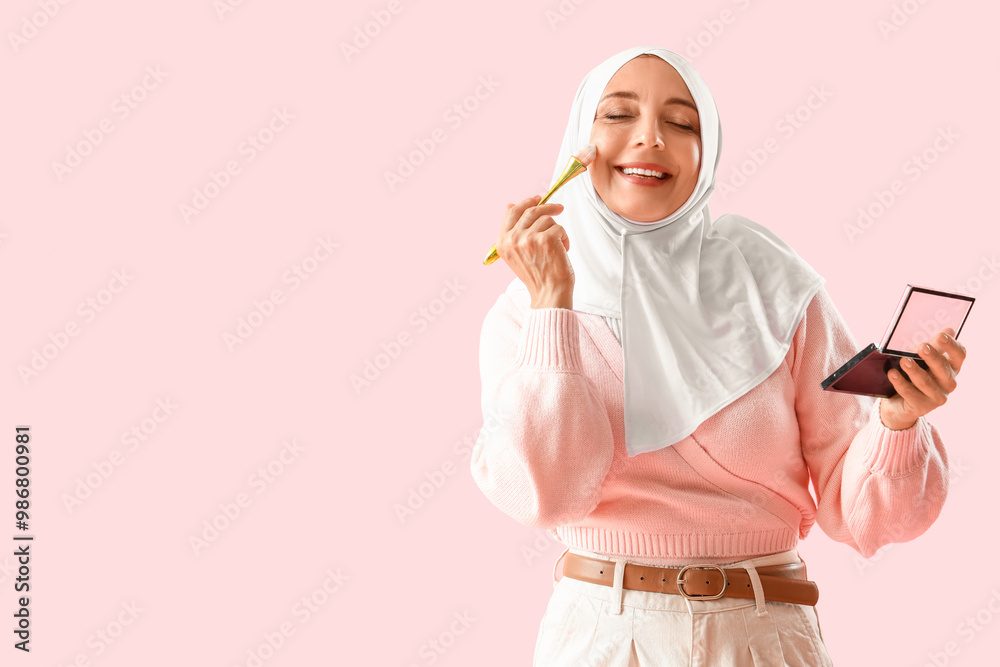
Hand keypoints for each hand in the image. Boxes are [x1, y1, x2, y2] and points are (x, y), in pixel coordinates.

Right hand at [494, 194, 574, 308]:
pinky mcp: (545, 239)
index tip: (538, 199)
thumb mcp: (516, 252)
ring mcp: (528, 238)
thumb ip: (512, 230)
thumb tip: (510, 205)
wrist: (549, 293)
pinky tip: (563, 251)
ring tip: (558, 246)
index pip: (512, 212)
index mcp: (502, 242)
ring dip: (557, 231)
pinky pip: (558, 228)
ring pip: (547, 219)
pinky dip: (564, 238)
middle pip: (531, 211)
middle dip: (547, 207)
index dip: (526, 203)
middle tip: (559, 208)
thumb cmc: (537, 274)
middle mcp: (512, 239)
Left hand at [880, 327, 966, 429]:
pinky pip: (911, 394)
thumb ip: (931, 345)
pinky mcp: (922, 407)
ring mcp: (937, 396)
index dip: (952, 346)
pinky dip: (900, 383)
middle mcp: (948, 382)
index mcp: (951, 367)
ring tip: (903, 360)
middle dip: (933, 357)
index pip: (959, 355)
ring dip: (914, 370)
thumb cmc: (912, 374)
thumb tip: (949, 329)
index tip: (941, 336)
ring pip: (926, 382)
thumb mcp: (920, 358)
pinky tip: (892, 374)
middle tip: (922, 347)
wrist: (899, 402)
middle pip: (943, 368)